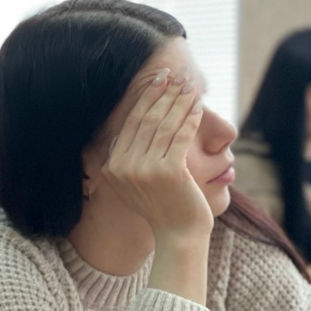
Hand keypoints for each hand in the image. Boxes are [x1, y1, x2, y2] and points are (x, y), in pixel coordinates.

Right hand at [103, 69, 212, 242]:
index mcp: (111, 167)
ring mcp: (144, 170)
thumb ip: (127, 157)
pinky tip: (198, 106)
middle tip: (177, 75)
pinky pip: (180, 136)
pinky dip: (190, 118)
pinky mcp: (169, 172)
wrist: (177, 235)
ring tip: (190, 86)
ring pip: (164, 125)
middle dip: (164, 93)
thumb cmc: (162, 206)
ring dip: (179, 101)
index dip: (145, 98)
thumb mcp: (134, 182)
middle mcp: (123, 167)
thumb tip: (134, 121)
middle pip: (146, 120)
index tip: (159, 80)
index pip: (130, 124)